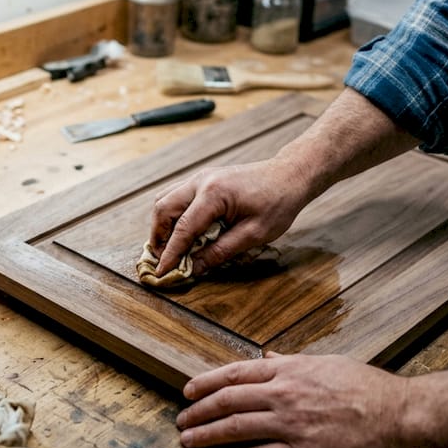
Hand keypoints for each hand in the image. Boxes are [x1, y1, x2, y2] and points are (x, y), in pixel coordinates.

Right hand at [149, 159, 311, 275]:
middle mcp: (201, 181)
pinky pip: (175, 195)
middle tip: (163, 260)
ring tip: (168, 247)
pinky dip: (170, 214)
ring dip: (161, 224)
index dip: (170, 254)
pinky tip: (179, 231)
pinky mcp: (203, 179)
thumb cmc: (277, 203)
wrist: (289, 175)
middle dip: (158, 237)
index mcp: (214, 194)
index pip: (183, 229)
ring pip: (164, 199)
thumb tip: (195, 268)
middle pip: (163, 209)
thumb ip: (221, 251)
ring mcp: (200, 177)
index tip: (161, 272)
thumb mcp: (253, 234)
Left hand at [175, 353, 409, 447]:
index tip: (188, 391)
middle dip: (199, 411)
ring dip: (207, 435)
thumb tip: (268, 360)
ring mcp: (292, 425)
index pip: (236, 373)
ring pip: (236, 428)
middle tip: (181, 419)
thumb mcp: (328, 364)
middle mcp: (286, 395)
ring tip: (189, 440)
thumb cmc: (370, 388)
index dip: (207, 382)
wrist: (401, 416)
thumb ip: (293, 364)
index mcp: (291, 371)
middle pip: (228, 401)